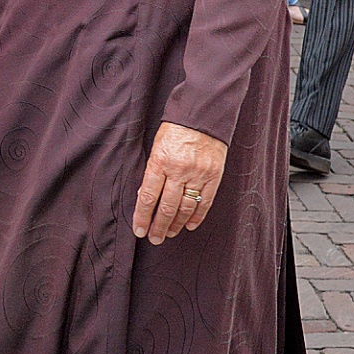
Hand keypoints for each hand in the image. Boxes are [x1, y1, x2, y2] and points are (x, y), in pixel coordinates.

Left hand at [132, 121, 227, 243]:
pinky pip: (205, 202)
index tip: (139, 230)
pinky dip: (196, 216)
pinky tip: (189, 225)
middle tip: (154, 239)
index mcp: (160, 161)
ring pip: (185, 208)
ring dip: (176, 225)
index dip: (143, 217)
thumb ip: (152, 172)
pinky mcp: (213, 176)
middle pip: (167, 207)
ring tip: (169, 233)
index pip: (148, 197)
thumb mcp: (156, 147)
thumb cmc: (175, 130)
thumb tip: (145, 198)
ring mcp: (198, 174)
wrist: (202, 115)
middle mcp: (179, 170)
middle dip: (159, 227)